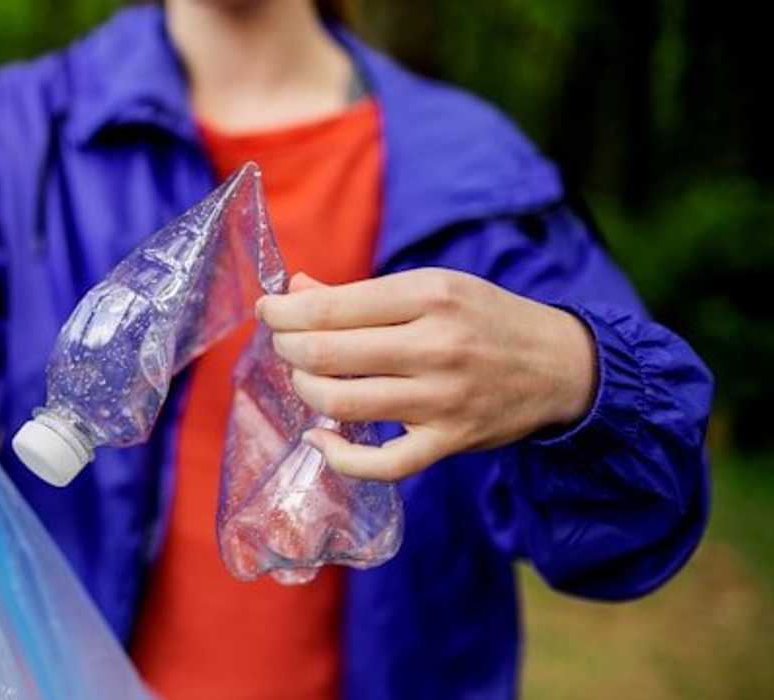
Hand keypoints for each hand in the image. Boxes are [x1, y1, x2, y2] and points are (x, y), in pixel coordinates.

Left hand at [256, 269, 596, 480]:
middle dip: (287, 350)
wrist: (560, 365)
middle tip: (284, 346)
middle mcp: (435, 346)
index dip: (283, 313)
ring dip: (305, 393)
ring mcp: (442, 399)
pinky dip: (338, 456)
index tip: (267, 312)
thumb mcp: (431, 286)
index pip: (330, 308)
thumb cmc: (483, 319)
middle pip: (326, 355)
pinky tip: (320, 438)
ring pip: (342, 404)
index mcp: (428, 295)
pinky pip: (380, 465)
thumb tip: (294, 293)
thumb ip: (361, 294)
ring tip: (306, 381)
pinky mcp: (450, 442)